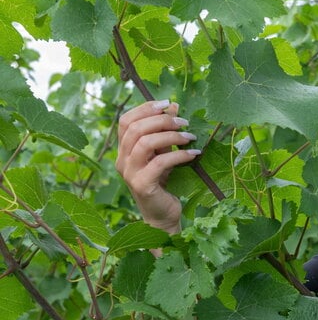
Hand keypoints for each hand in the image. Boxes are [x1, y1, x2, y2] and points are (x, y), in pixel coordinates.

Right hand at [115, 100, 199, 233]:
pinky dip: (178, 155)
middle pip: (135, 129)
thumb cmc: (165, 184)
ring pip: (144, 143)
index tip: (167, 104)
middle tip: (184, 122)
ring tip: (190, 137)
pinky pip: (159, 163)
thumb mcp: (164, 153)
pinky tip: (193, 155)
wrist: (164, 215)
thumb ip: (166, 132)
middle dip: (162, 121)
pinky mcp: (142, 185)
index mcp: (125, 150)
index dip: (145, 108)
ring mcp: (130, 173)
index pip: (125, 121)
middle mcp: (122, 160)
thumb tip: (174, 106)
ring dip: (171, 136)